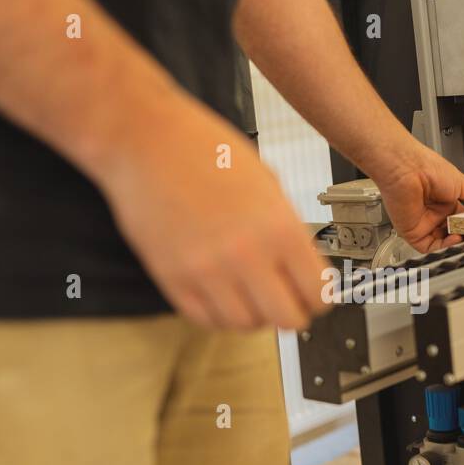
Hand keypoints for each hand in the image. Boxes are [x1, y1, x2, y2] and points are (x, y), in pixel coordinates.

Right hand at [105, 104, 329, 330]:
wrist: (144, 139)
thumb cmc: (201, 148)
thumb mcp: (266, 180)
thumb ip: (286, 225)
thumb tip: (301, 262)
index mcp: (278, 228)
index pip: (317, 294)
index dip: (319, 297)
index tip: (313, 294)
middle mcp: (246, 255)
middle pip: (288, 320)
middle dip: (292, 311)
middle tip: (286, 298)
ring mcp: (206, 272)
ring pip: (246, 325)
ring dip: (254, 314)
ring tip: (250, 292)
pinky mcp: (172, 279)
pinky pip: (206, 320)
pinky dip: (219, 314)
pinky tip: (222, 293)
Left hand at [370, 143, 463, 252]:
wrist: (406, 169)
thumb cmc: (427, 168)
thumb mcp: (462, 183)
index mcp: (446, 201)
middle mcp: (434, 213)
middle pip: (454, 233)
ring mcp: (424, 223)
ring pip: (443, 243)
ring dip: (456, 244)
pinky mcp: (413, 232)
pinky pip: (430, 247)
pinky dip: (443, 247)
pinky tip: (453, 240)